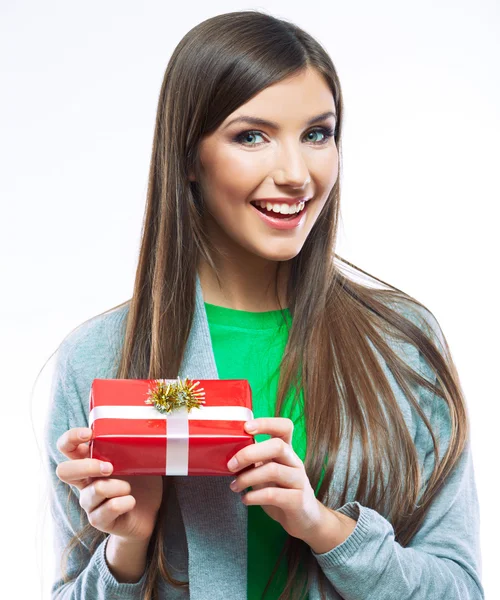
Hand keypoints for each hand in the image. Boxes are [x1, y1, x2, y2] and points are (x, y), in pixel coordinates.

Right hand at [55, 427, 162, 542]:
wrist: (149, 513)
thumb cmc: (141, 480)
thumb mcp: (137, 457)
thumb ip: (130, 445)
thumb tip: (137, 425)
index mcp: (90, 462)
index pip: (66, 447)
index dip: (71, 438)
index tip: (90, 434)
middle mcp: (85, 482)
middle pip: (64, 471)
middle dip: (87, 466)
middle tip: (110, 467)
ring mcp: (90, 502)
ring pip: (94, 491)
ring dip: (117, 486)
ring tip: (129, 487)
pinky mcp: (99, 520)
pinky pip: (108, 509)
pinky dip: (124, 502)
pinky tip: (131, 501)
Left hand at [226, 417, 322, 542]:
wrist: (305, 519)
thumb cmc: (281, 492)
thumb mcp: (268, 472)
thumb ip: (255, 461)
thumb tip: (229, 454)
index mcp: (287, 451)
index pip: (284, 427)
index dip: (266, 423)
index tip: (246, 427)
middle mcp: (295, 462)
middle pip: (278, 446)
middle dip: (250, 453)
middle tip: (231, 465)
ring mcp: (299, 481)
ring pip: (273, 470)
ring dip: (247, 478)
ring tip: (234, 486)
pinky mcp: (298, 501)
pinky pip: (273, 494)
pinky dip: (254, 496)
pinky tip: (245, 499)